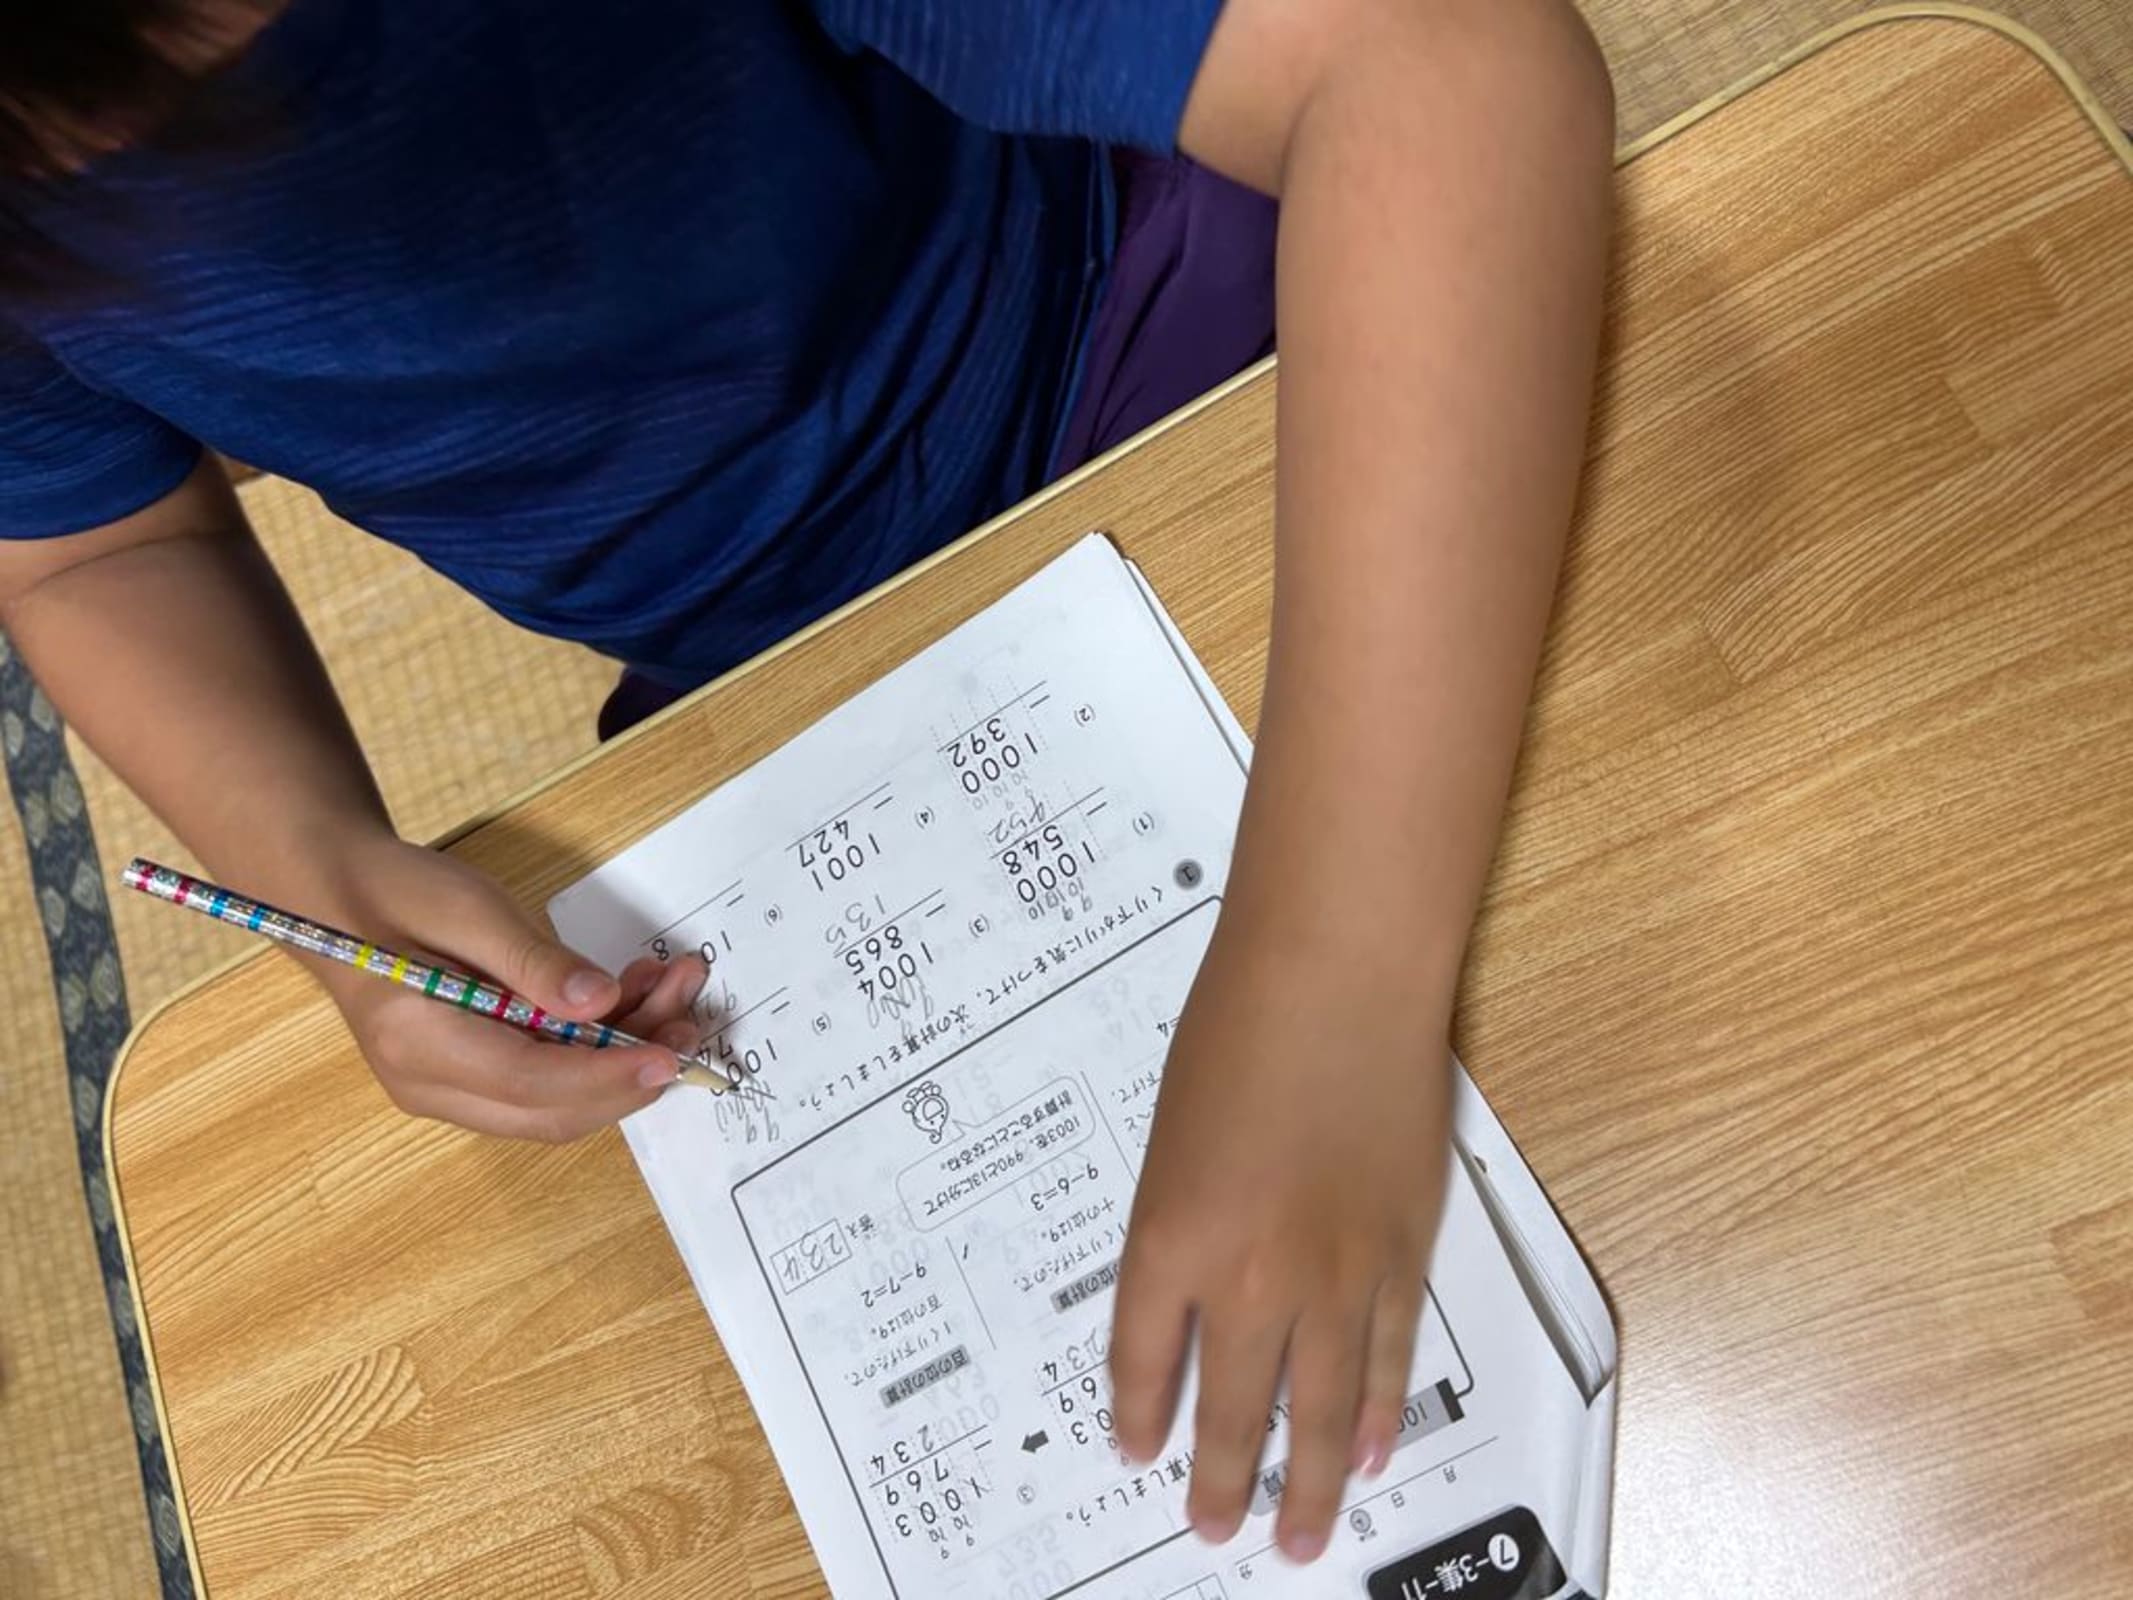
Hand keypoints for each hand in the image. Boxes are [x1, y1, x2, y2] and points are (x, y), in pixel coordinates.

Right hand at [304, 835, 706, 1139]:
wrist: (336, 896)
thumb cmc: (395, 893)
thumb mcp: (466, 907)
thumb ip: (532, 960)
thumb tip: (601, 1002)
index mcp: (418, 1043)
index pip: (529, 1083)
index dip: (608, 1075)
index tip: (671, 1054)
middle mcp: (431, 1085)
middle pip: (553, 1110)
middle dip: (633, 1070)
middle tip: (689, 1017)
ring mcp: (450, 1089)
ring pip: (559, 1100)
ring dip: (626, 1054)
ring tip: (673, 988)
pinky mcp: (472, 1077)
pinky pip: (547, 1080)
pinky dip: (598, 1047)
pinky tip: (633, 995)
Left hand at [1108, 910, 1449, 1562]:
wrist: (1338, 975)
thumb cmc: (1240, 1026)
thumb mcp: (1170, 1131)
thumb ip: (1179, 1218)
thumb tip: (1191, 1284)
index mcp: (1168, 1239)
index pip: (1142, 1359)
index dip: (1138, 1414)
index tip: (1137, 1450)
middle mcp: (1248, 1276)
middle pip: (1232, 1409)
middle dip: (1221, 1480)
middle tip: (1214, 1530)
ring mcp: (1335, 1273)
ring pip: (1320, 1409)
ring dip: (1308, 1483)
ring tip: (1297, 1537)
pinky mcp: (1402, 1250)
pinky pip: (1386, 1357)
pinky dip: (1376, 1412)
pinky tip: (1366, 1452)